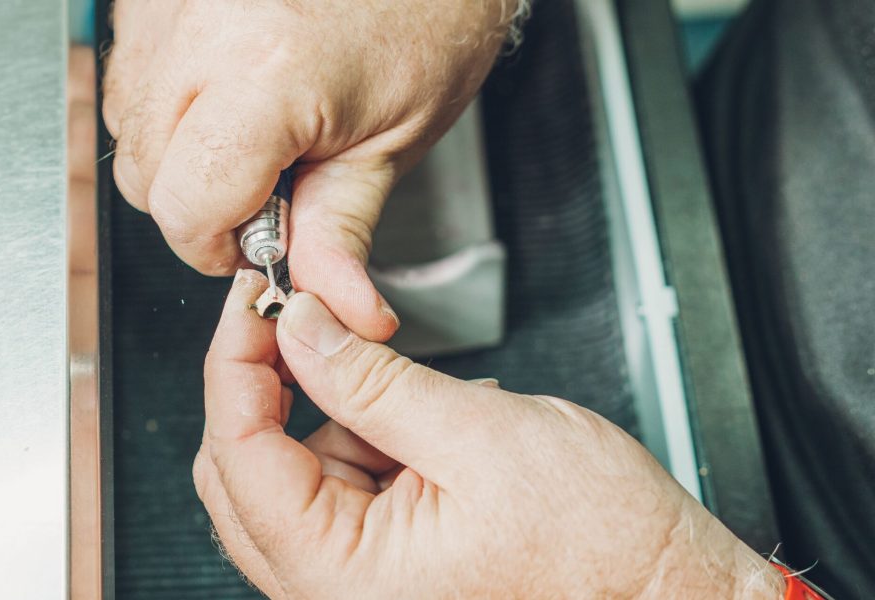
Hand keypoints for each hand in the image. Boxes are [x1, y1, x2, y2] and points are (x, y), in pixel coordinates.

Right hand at [103, 0, 517, 340]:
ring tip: (248, 126)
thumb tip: (332, 305)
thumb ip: (341, 231)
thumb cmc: (426, 17)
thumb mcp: (394, 141)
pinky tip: (223, 85)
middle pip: (140, 173)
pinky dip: (166, 94)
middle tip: (262, 184)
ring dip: (173, 147)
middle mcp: (203, 30)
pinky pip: (129, 68)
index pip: (185, 208)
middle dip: (194, 201)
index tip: (253, 242)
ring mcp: (170, 3)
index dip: (216, 246)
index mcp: (267, 75)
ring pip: (124, 121)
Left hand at [194, 270, 786, 597]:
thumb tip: (299, 330)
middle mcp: (332, 595)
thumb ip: (371, 380)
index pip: (238, 454)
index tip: (252, 301)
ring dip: (335, 417)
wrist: (669, 597)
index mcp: (341, 577)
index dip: (236, 361)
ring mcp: (352, 587)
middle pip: (244, 471)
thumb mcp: (479, 435)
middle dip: (275, 386)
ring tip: (424, 405)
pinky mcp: (378, 571)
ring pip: (289, 475)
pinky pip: (335, 491)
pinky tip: (425, 432)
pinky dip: (365, 444)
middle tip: (311, 322)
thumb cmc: (603, 551)